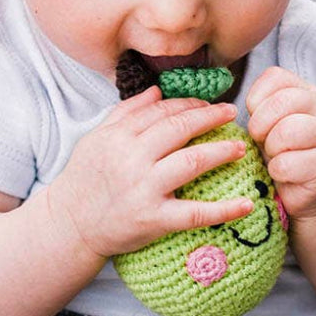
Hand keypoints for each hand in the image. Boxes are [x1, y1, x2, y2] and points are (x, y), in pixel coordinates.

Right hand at [45, 86, 253, 258]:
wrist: (69, 224)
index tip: (208, 103)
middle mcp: (132, 159)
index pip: (161, 111)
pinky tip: (247, 204)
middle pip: (179, 129)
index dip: (189, 103)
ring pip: (191, 162)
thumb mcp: (97, 138)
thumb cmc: (84, 179)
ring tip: (240, 147)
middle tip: (232, 113)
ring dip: (221, 152)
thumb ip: (126, 112)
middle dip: (210, 117)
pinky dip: (224, 210)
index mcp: (119, 136)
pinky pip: (195, 213)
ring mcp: (144, 189)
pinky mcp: (154, 219)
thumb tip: (157, 91)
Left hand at [246, 67, 315, 220]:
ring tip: (276, 156)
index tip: (257, 120)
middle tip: (262, 141)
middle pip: (281, 102)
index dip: (256, 101)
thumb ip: (257, 107)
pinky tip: (284, 174)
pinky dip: (277, 172)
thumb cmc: (281, 153)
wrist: (308, 193)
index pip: (275, 77)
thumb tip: (222, 108)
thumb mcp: (267, 124)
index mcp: (307, 91)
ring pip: (287, 131)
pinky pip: (288, 164)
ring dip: (271, 149)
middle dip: (260, 125)